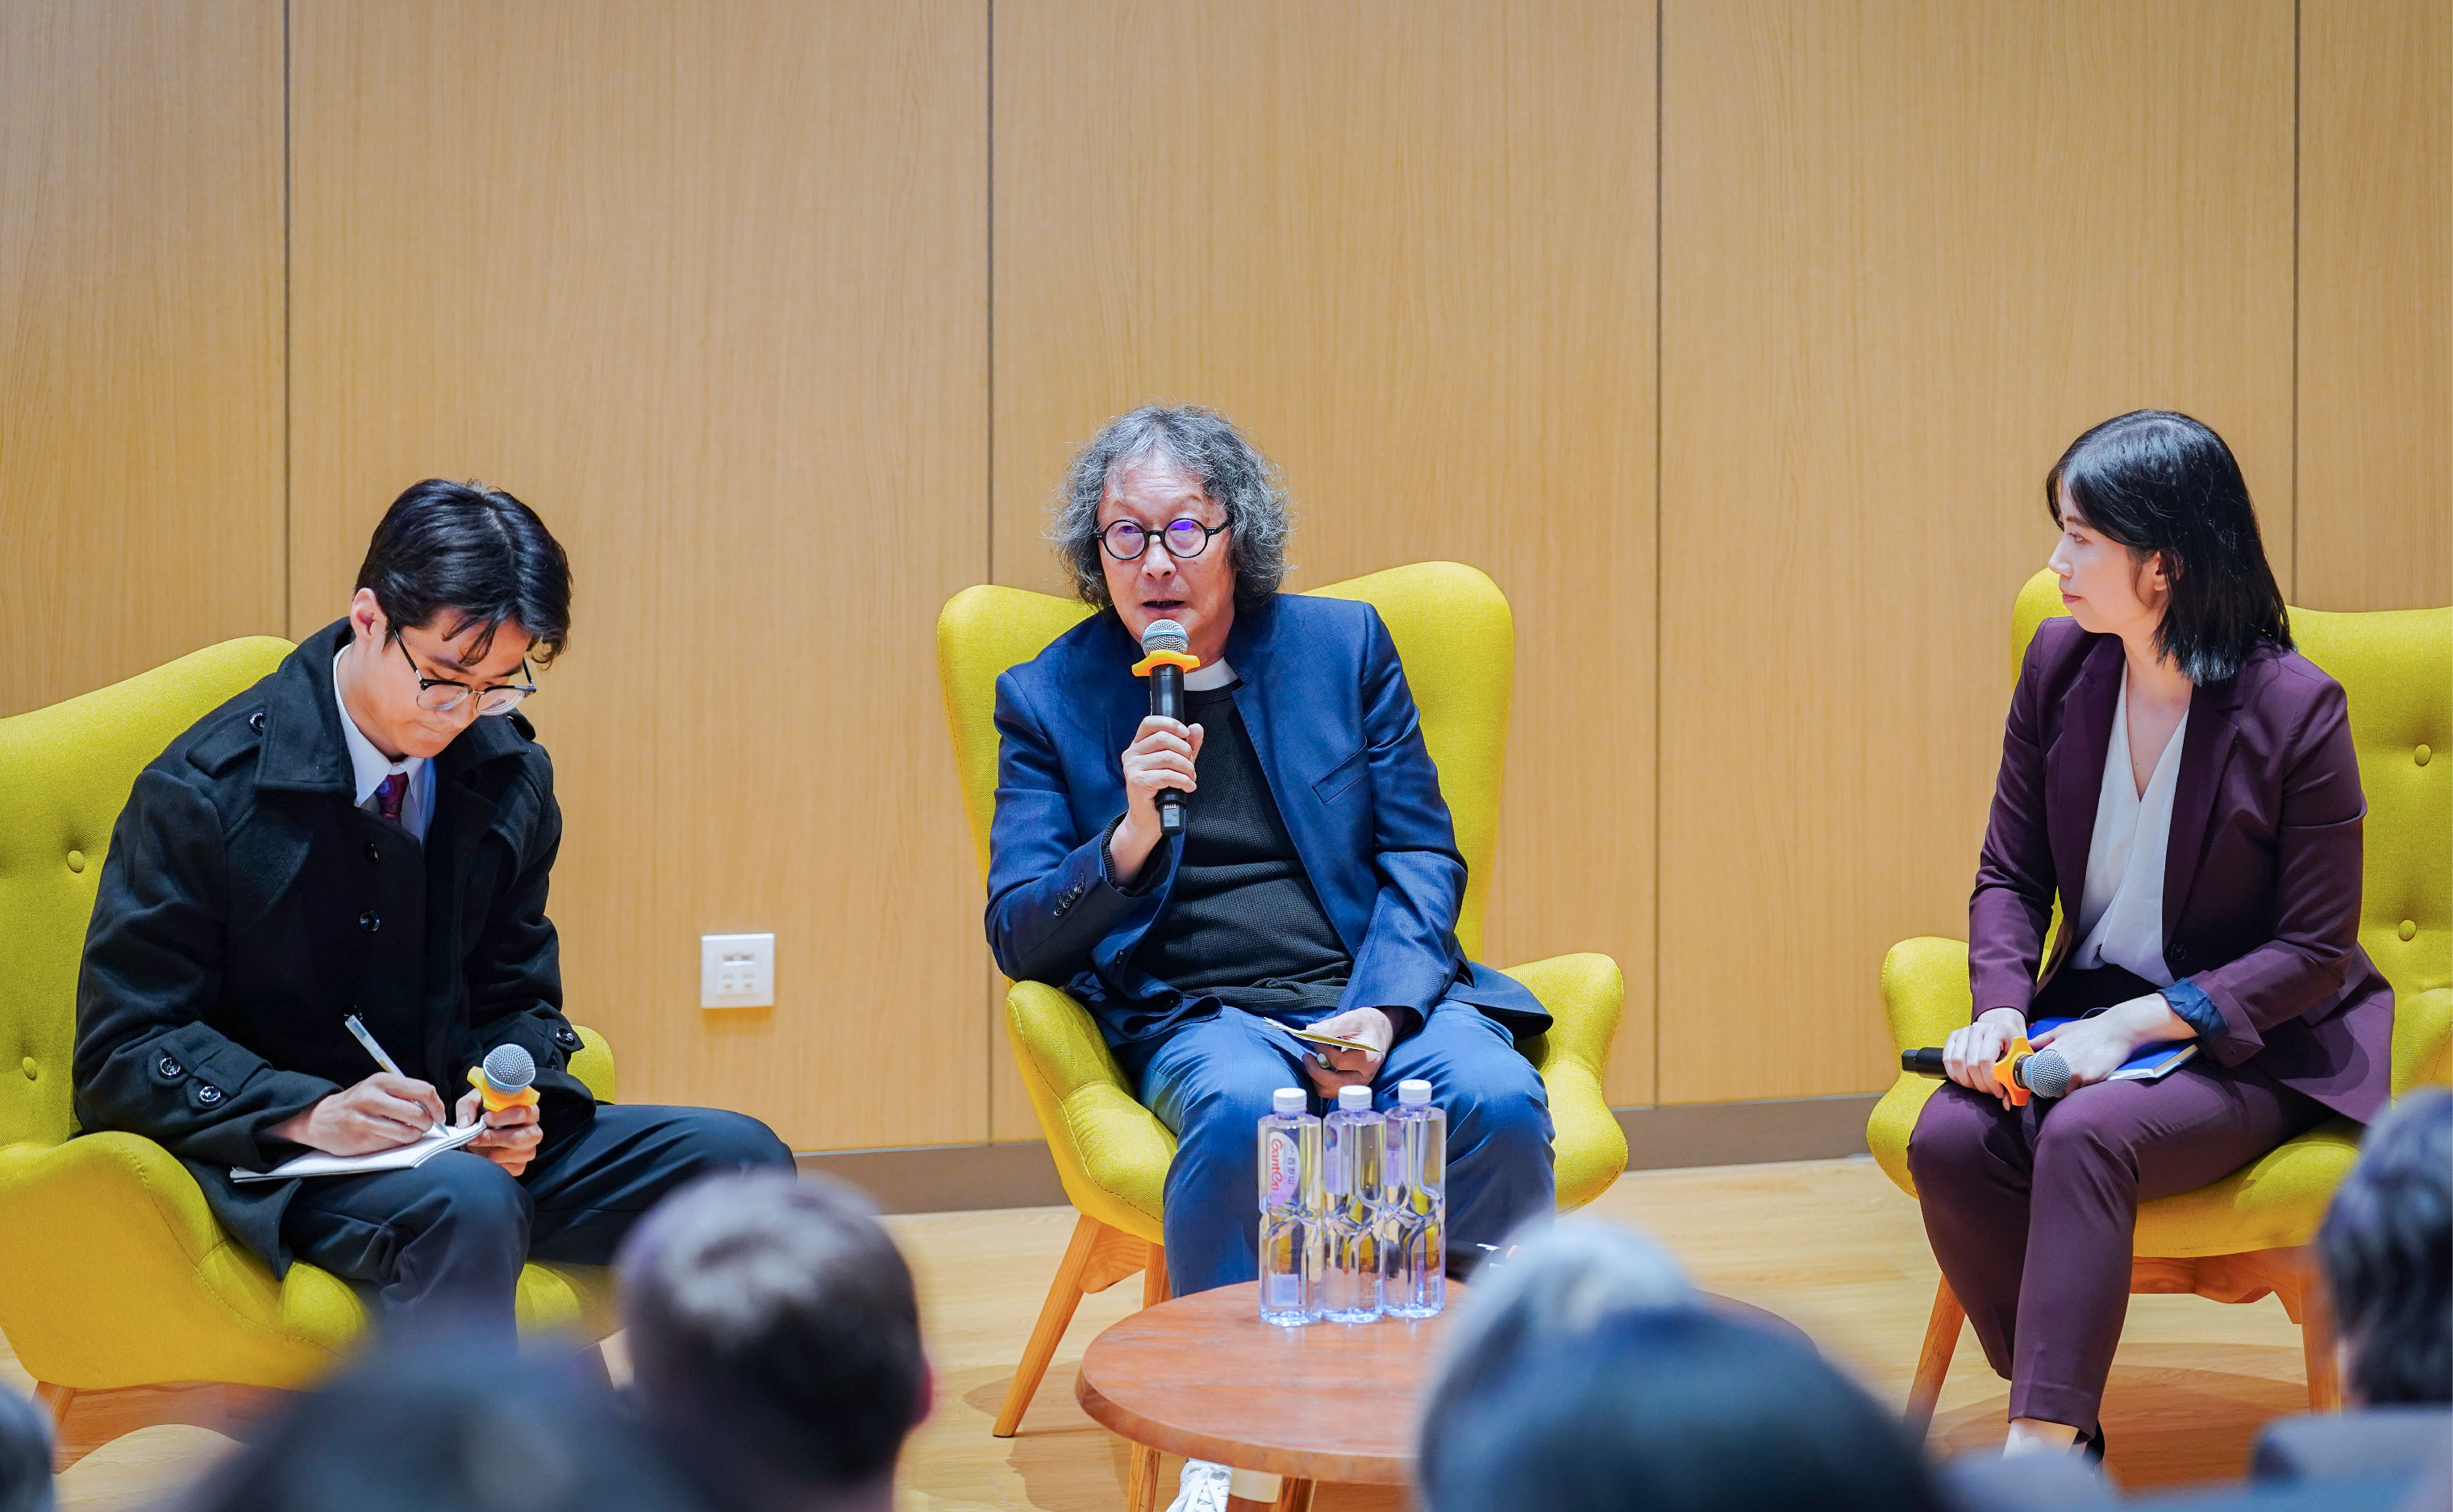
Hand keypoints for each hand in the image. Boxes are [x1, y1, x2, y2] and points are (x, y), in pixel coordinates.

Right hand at [271, 1073, 445, 1154]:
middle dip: (428, 1124)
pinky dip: (399, 1144)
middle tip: (425, 1126)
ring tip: (410, 1133)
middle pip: (418, 1114)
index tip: (439, 1115)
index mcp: (382, 1081)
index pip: (423, 1090)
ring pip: (408, 1133)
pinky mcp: (362, 1139)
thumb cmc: (358, 1104)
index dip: (437, 1105)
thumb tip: (435, 1108)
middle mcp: (373, 1097)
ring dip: (415, 1136)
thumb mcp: (378, 1088)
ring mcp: (366, 1119)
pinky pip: (393, 1144)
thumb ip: (404, 1093)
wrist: (321, 1118)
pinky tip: (393, 1138)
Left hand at [454, 1087, 543, 1176]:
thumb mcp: (475, 1101)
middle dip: (493, 1138)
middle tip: (475, 1136)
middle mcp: (533, 1132)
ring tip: (476, 1144)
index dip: (503, 1117)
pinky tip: (481, 1153)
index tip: (486, 1118)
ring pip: (509, 1155)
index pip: (523, 1113)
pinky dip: (488, 1162)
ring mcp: (528, 1151)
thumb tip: (466, 1123)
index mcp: (529, 1111)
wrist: (483, 1131)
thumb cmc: (485, 1111)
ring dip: (487, 1151)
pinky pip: (503, 1168)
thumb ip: (468, 1106)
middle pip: (518, 1138)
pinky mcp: (519, 1166)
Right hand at [1109, 715, 1205, 884]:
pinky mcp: (1138, 782)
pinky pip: (1167, 775)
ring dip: (1187, 768)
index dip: (1170, 723)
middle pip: (1163, 738)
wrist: (1149, 819)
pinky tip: (1188, 787)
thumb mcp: (1177, 764)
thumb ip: (1187, 746)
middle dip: (1184, 751)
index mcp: (1138, 745)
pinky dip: (1183, 781)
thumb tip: (1197, 728)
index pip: (1149, 722)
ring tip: (1190, 778)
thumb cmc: (1161, 791)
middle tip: (1191, 766)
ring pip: (1168, 757)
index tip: (1186, 733)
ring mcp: (1132, 768)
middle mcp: (1131, 754)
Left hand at [1298, 1007, 1395, 1099]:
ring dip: (1317, 1078)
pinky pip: (1333, 1090)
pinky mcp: (1353, 1085)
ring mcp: (1360, 1083)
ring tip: (1312, 1061)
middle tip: (1306, 1056)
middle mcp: (1366, 1075)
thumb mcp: (1352, 1019)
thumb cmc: (1368, 1023)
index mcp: (1368, 1058)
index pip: (1339, 1062)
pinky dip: (1321, 1082)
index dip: (1323, 1051)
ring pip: (1332, 1090)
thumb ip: (1331, 1025)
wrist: (1382, 1030)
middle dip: (1315, 1071)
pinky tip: (1319, 1067)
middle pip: (1336, 1083)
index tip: (1315, 1040)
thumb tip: (1310, 1030)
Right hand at [1943, 1009, 2027, 1108]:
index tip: (1998, 1091)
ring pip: (1957, 1062)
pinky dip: (1954, 1073)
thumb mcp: (2020, 1060)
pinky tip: (1965, 1079)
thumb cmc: (2013, 1045)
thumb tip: (2007, 1104)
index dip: (1990, 1081)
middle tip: (1989, 1090)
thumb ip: (2015, 1080)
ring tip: (1977, 1085)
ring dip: (1966, 1080)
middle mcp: (1978, 1028)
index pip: (1986, 1061)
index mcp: (1996, 1031)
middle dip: (1980, 1084)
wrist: (2003, 1028)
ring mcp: (1964, 1031)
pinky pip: (1947, 1059)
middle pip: (1971, 1064)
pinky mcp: (1954, 1036)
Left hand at [2031, 993, 2186, 1092]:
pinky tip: (2086, 1075)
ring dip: (2065, 1088)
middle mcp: (2060, 1064)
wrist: (2117, 1030)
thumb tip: (2028, 1045)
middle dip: (2050, 1085)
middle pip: (2046, 1086)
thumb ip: (2042, 1039)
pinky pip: (2079, 1091)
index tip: (2037, 1078)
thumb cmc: (2088, 1029)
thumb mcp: (2061, 1030)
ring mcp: (2075, 1073)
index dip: (2033, 1078)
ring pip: (2062, 1092)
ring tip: (2075, 1075)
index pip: (2032, 1073)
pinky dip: (2080, 1087)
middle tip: (2059, 1078)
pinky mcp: (2090, 1080)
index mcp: (2051, 1052)